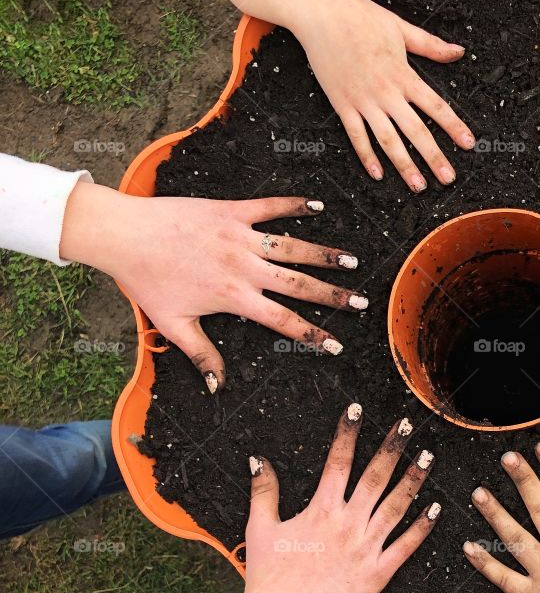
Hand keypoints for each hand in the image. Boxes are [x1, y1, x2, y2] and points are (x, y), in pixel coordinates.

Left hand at [60, 183, 367, 390]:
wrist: (124, 235)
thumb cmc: (146, 281)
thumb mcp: (173, 325)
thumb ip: (202, 356)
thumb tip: (218, 387)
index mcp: (233, 298)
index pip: (283, 320)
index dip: (313, 334)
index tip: (337, 344)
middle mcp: (244, 267)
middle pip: (299, 284)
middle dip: (333, 295)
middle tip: (361, 302)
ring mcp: (240, 237)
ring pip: (292, 246)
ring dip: (324, 254)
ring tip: (350, 260)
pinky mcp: (231, 211)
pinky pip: (270, 206)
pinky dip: (294, 205)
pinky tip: (317, 206)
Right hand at [213, 404, 439, 592]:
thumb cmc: (266, 576)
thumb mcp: (260, 528)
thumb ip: (264, 491)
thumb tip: (258, 459)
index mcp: (321, 510)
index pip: (338, 461)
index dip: (348, 433)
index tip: (357, 410)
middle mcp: (347, 524)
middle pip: (375, 477)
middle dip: (392, 447)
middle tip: (406, 425)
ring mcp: (365, 549)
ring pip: (396, 506)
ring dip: (414, 479)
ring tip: (427, 457)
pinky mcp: (376, 575)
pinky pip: (405, 547)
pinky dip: (422, 527)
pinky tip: (435, 508)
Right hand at [292, 0, 474, 191]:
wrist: (321, 13)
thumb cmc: (360, 16)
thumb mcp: (401, 28)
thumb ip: (431, 45)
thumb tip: (458, 51)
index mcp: (403, 74)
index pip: (436, 106)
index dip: (454, 126)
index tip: (468, 144)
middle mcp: (386, 92)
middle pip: (415, 131)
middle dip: (434, 157)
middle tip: (448, 178)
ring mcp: (363, 101)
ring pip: (388, 140)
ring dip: (404, 165)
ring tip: (418, 185)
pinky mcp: (342, 104)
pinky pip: (357, 136)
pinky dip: (367, 157)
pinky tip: (378, 174)